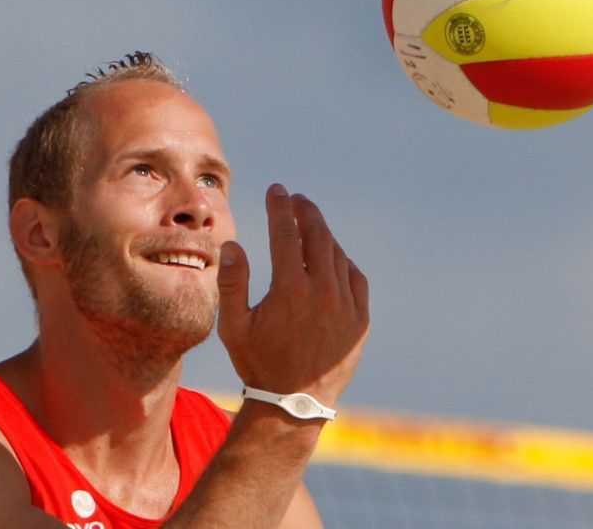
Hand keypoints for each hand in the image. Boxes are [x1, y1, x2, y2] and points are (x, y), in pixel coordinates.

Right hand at [216, 183, 369, 407]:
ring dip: (323, 236)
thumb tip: (233, 244)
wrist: (294, 403)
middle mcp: (323, 293)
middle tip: (296, 199)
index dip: (280, 207)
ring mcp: (346, 306)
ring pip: (337, 256)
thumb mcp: (233, 326)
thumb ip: (232, 283)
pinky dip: (342, 262)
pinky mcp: (360, 320)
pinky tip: (331, 258)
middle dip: (305, 212)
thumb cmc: (258, 363)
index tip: (277, 190)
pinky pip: (355, 279)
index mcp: (290, 290)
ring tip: (309, 227)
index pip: (287, 232)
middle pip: (318, 236)